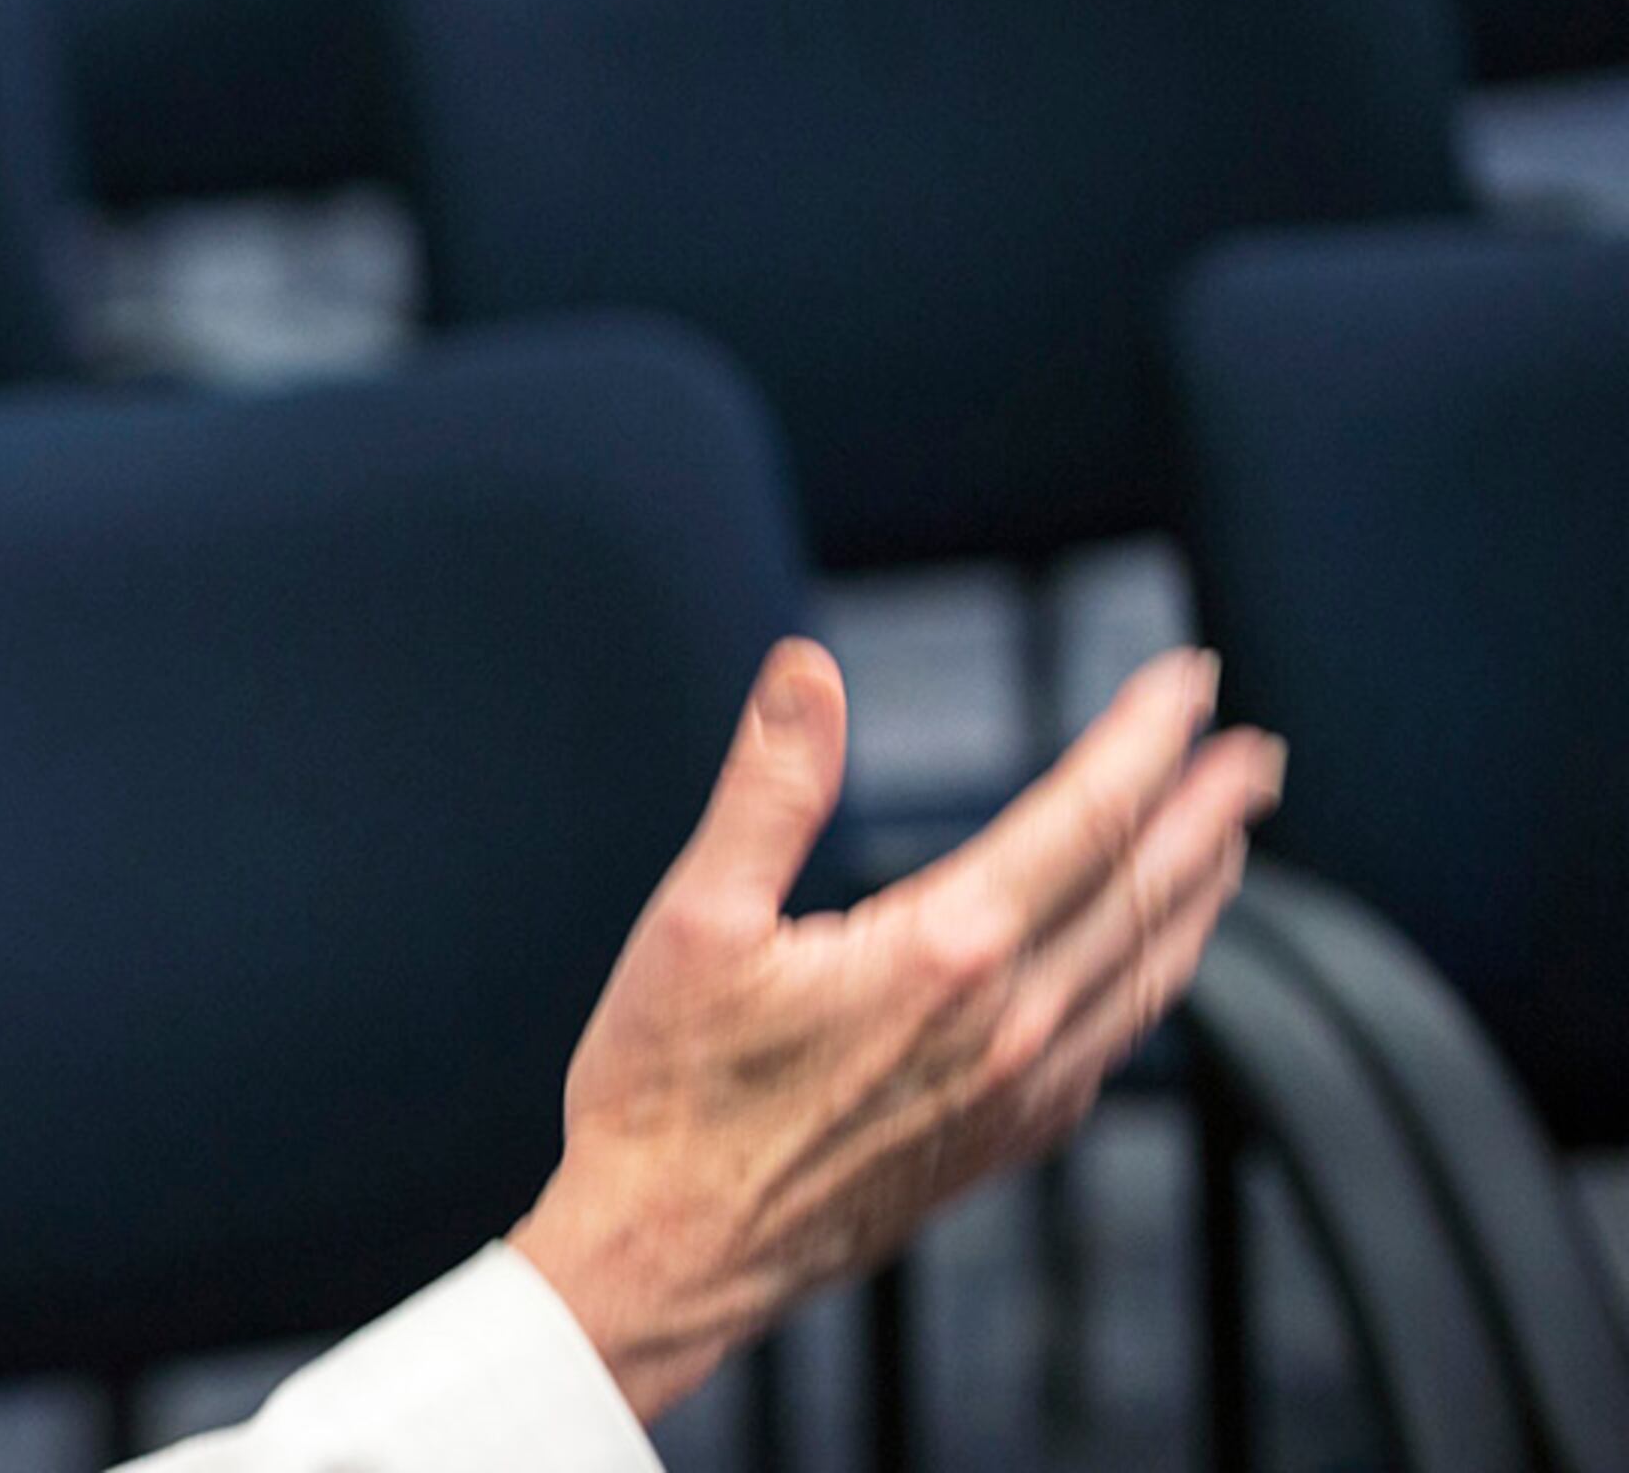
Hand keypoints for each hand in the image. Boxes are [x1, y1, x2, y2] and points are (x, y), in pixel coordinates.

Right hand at [506, 638, 1284, 1421]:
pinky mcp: (1003, 1140)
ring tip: (1230, 841)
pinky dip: (1154, 978)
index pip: (1088, 818)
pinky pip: (1116, 1042)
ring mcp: (1019, 1092)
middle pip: (1149, 890)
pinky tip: (1147, 965)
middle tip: (1258, 751)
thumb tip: (808, 671)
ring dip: (1203, 893)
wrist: (671, 1253)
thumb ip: (769, 786)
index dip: (1148, 739)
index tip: (1187, 681)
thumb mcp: (694, 918)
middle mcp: (1008, 1024)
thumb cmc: (667, 1092)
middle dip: (1212, 810)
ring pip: (1151, 973)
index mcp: (945, 953)